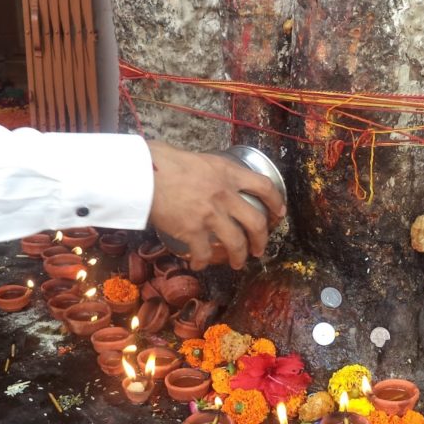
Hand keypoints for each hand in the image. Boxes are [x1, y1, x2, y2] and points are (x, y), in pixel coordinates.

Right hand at [146, 140, 285, 270]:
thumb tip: (214, 178)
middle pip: (256, 222)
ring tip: (237, 263)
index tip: (279, 213)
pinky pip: (204, 253)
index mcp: (229, 174)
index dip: (276, 202)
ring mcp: (211, 215)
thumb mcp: (200, 159)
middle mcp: (225, 195)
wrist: (144, 173)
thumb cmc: (164, 161)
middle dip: (261, 240)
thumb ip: (213, 171)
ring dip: (239, 257)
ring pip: (236, 243)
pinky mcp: (193, 231)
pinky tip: (200, 265)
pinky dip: (203, 262)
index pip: (264, 187)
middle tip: (259, 249)